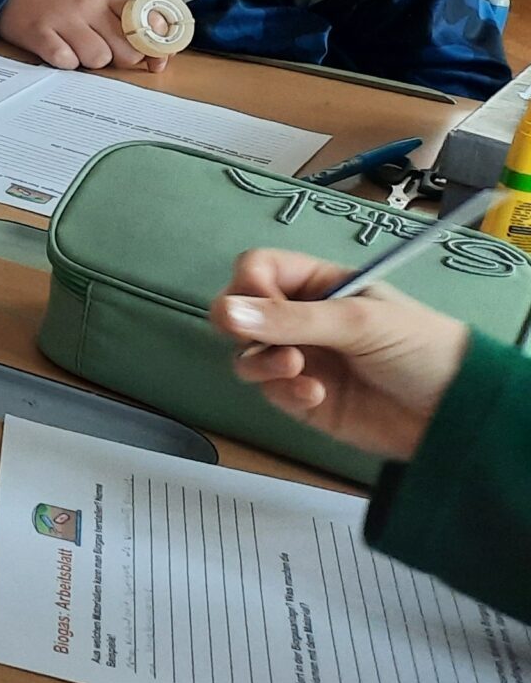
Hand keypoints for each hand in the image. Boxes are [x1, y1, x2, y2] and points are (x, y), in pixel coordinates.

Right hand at [0, 0, 155, 71]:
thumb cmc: (62, 2)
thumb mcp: (96, 2)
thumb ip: (127, 24)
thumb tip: (158, 56)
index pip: (147, 24)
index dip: (154, 47)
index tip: (152, 59)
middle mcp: (88, 5)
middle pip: (126, 50)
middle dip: (118, 59)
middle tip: (102, 51)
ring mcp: (64, 18)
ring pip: (98, 59)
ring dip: (89, 62)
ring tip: (75, 49)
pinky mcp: (40, 34)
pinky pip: (67, 62)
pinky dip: (65, 63)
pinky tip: (58, 51)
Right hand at [210, 249, 470, 461]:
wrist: (457, 412)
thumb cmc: (420, 347)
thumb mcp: (359, 322)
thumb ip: (290, 318)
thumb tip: (225, 312)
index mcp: (319, 286)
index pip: (259, 270)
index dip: (249, 284)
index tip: (257, 303)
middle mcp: (302, 319)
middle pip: (242, 312)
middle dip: (244, 326)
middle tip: (256, 338)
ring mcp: (302, 359)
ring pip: (246, 354)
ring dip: (261, 361)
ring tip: (296, 368)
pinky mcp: (303, 399)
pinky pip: (270, 391)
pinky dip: (283, 392)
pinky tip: (314, 394)